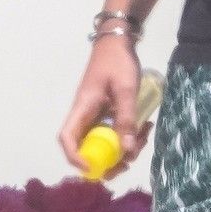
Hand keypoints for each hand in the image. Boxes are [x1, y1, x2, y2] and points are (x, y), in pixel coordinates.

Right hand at [58, 37, 150, 180]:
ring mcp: (95, 117)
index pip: (67, 138)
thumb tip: (126, 148)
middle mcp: (84, 117)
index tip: (92, 167)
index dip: (75, 156)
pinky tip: (143, 130)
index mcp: (81, 110)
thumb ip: (126, 118)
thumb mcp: (125, 89)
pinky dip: (126, 137)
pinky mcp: (105, 115)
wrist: (116, 44)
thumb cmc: (116, 63)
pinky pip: (112, 134)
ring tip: (142, 139)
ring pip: (101, 144)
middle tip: (125, 164)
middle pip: (84, 148)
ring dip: (121, 149)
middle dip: (104, 161)